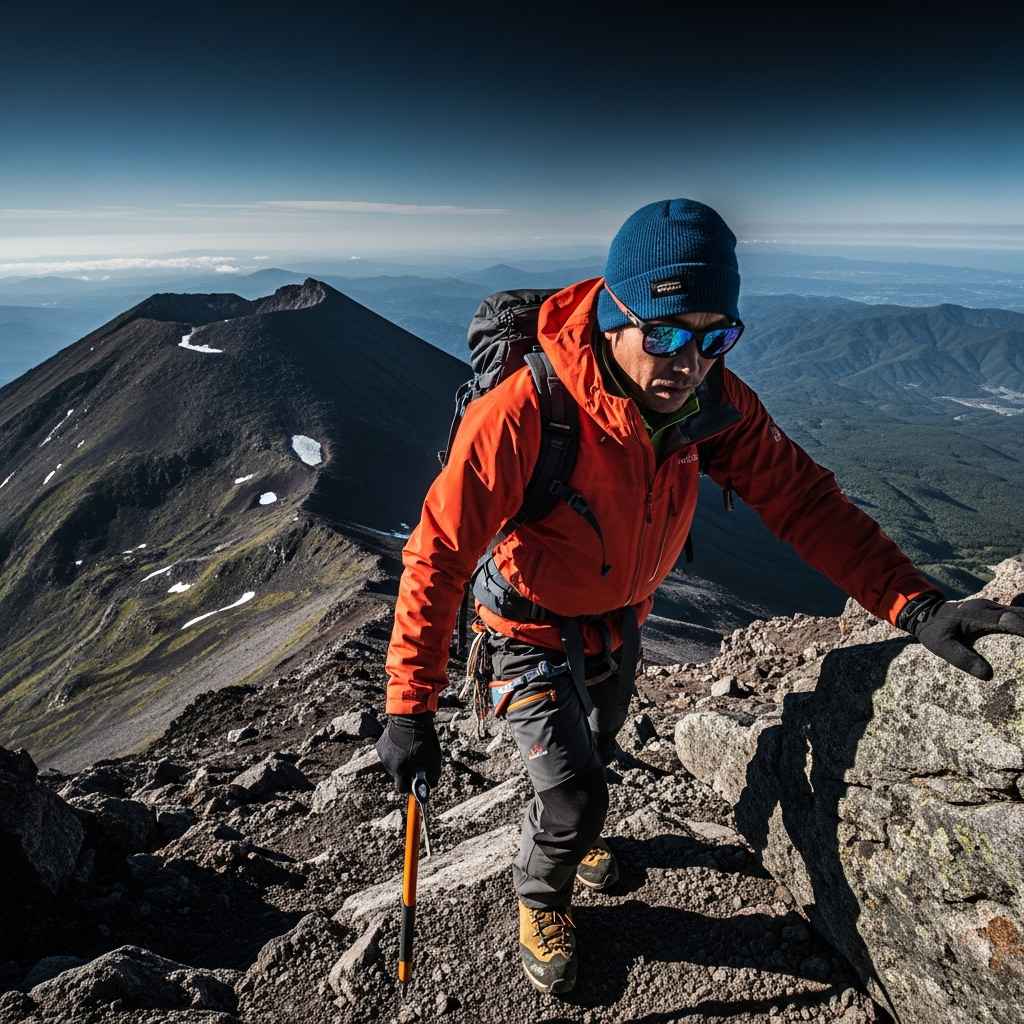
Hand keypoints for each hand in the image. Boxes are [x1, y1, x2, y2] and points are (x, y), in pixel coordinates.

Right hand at [375, 713, 441, 792]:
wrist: (411, 717)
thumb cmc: (424, 739)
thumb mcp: (433, 759)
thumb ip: (432, 775)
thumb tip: (431, 785)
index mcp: (400, 770)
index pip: (401, 788)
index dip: (410, 787)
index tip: (416, 784)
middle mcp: (388, 765)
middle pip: (397, 776)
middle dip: (405, 773)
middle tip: (414, 764)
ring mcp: (383, 755)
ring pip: (392, 765)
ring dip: (400, 762)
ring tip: (408, 750)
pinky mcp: (380, 745)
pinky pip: (388, 754)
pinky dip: (394, 752)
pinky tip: (401, 743)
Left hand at [900, 594, 1023, 680]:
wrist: (927, 613)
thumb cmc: (935, 632)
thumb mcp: (941, 646)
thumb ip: (962, 658)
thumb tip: (987, 675)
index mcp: (977, 614)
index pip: (1008, 620)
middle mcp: (991, 607)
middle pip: (1022, 615)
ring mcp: (997, 608)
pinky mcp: (1000, 612)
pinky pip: (1021, 615)